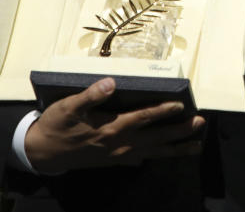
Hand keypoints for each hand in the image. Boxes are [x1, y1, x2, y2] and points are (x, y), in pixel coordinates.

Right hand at [24, 77, 204, 173]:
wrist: (44, 153)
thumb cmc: (57, 125)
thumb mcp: (69, 106)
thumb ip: (91, 95)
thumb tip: (111, 82)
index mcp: (111, 129)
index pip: (143, 118)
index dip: (162, 111)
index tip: (180, 106)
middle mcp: (120, 145)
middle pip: (156, 139)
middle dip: (180, 132)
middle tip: (200, 123)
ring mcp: (119, 156)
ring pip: (153, 153)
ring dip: (175, 149)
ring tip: (196, 146)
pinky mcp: (116, 161)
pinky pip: (143, 159)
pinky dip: (159, 155)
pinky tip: (167, 153)